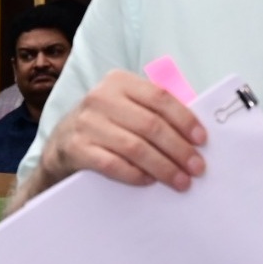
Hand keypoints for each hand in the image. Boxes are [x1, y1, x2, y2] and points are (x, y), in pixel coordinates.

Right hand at [38, 69, 206, 190]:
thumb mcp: (126, 108)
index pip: (160, 98)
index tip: (202, 141)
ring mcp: (85, 123)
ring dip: (163, 167)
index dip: (185, 120)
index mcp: (119, 81)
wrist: (61, 145)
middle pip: (150, 125)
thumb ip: (154, 111)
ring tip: (181, 181)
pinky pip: (112, 164)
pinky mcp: (75, 148)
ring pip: (134, 147)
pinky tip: (150, 182)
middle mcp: (100, 97)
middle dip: (179, 149)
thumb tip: (195, 134)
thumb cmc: (105, 126)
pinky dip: (135, 174)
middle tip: (197, 168)